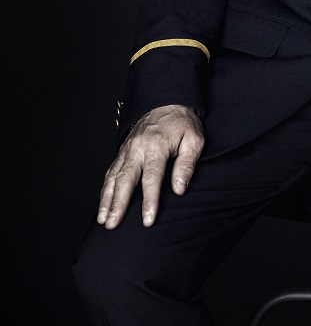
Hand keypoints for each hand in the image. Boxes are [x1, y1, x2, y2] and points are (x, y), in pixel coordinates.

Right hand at [97, 104, 203, 229]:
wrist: (167, 100)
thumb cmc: (182, 123)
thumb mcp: (194, 140)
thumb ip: (186, 165)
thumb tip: (179, 189)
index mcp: (157, 145)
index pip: (152, 178)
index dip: (150, 201)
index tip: (147, 221)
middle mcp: (138, 148)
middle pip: (125, 179)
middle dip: (118, 204)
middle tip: (112, 224)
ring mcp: (127, 149)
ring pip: (114, 176)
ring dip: (107, 199)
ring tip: (103, 220)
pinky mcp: (122, 151)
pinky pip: (111, 171)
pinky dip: (105, 188)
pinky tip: (102, 204)